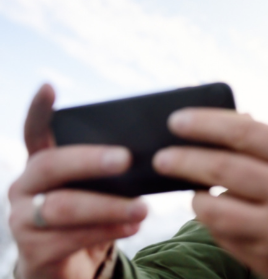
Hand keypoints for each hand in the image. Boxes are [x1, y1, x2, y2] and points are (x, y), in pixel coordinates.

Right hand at [8, 85, 147, 278]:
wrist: (73, 268)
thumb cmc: (93, 219)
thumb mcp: (102, 189)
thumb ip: (115, 169)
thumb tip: (163, 145)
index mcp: (42, 165)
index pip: (35, 131)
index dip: (39, 110)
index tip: (49, 86)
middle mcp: (24, 187)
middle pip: (51, 165)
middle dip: (91, 160)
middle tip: (127, 159)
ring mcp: (23, 219)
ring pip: (64, 206)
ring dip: (108, 205)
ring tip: (144, 208)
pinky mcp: (33, 251)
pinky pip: (69, 238)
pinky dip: (105, 231)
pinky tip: (132, 227)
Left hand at [153, 109, 267, 278]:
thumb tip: (232, 121)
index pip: (246, 132)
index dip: (206, 122)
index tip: (178, 121)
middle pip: (222, 167)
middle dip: (182, 159)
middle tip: (162, 157)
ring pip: (212, 208)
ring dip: (195, 196)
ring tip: (192, 190)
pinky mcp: (265, 259)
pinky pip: (221, 236)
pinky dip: (212, 223)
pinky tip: (215, 215)